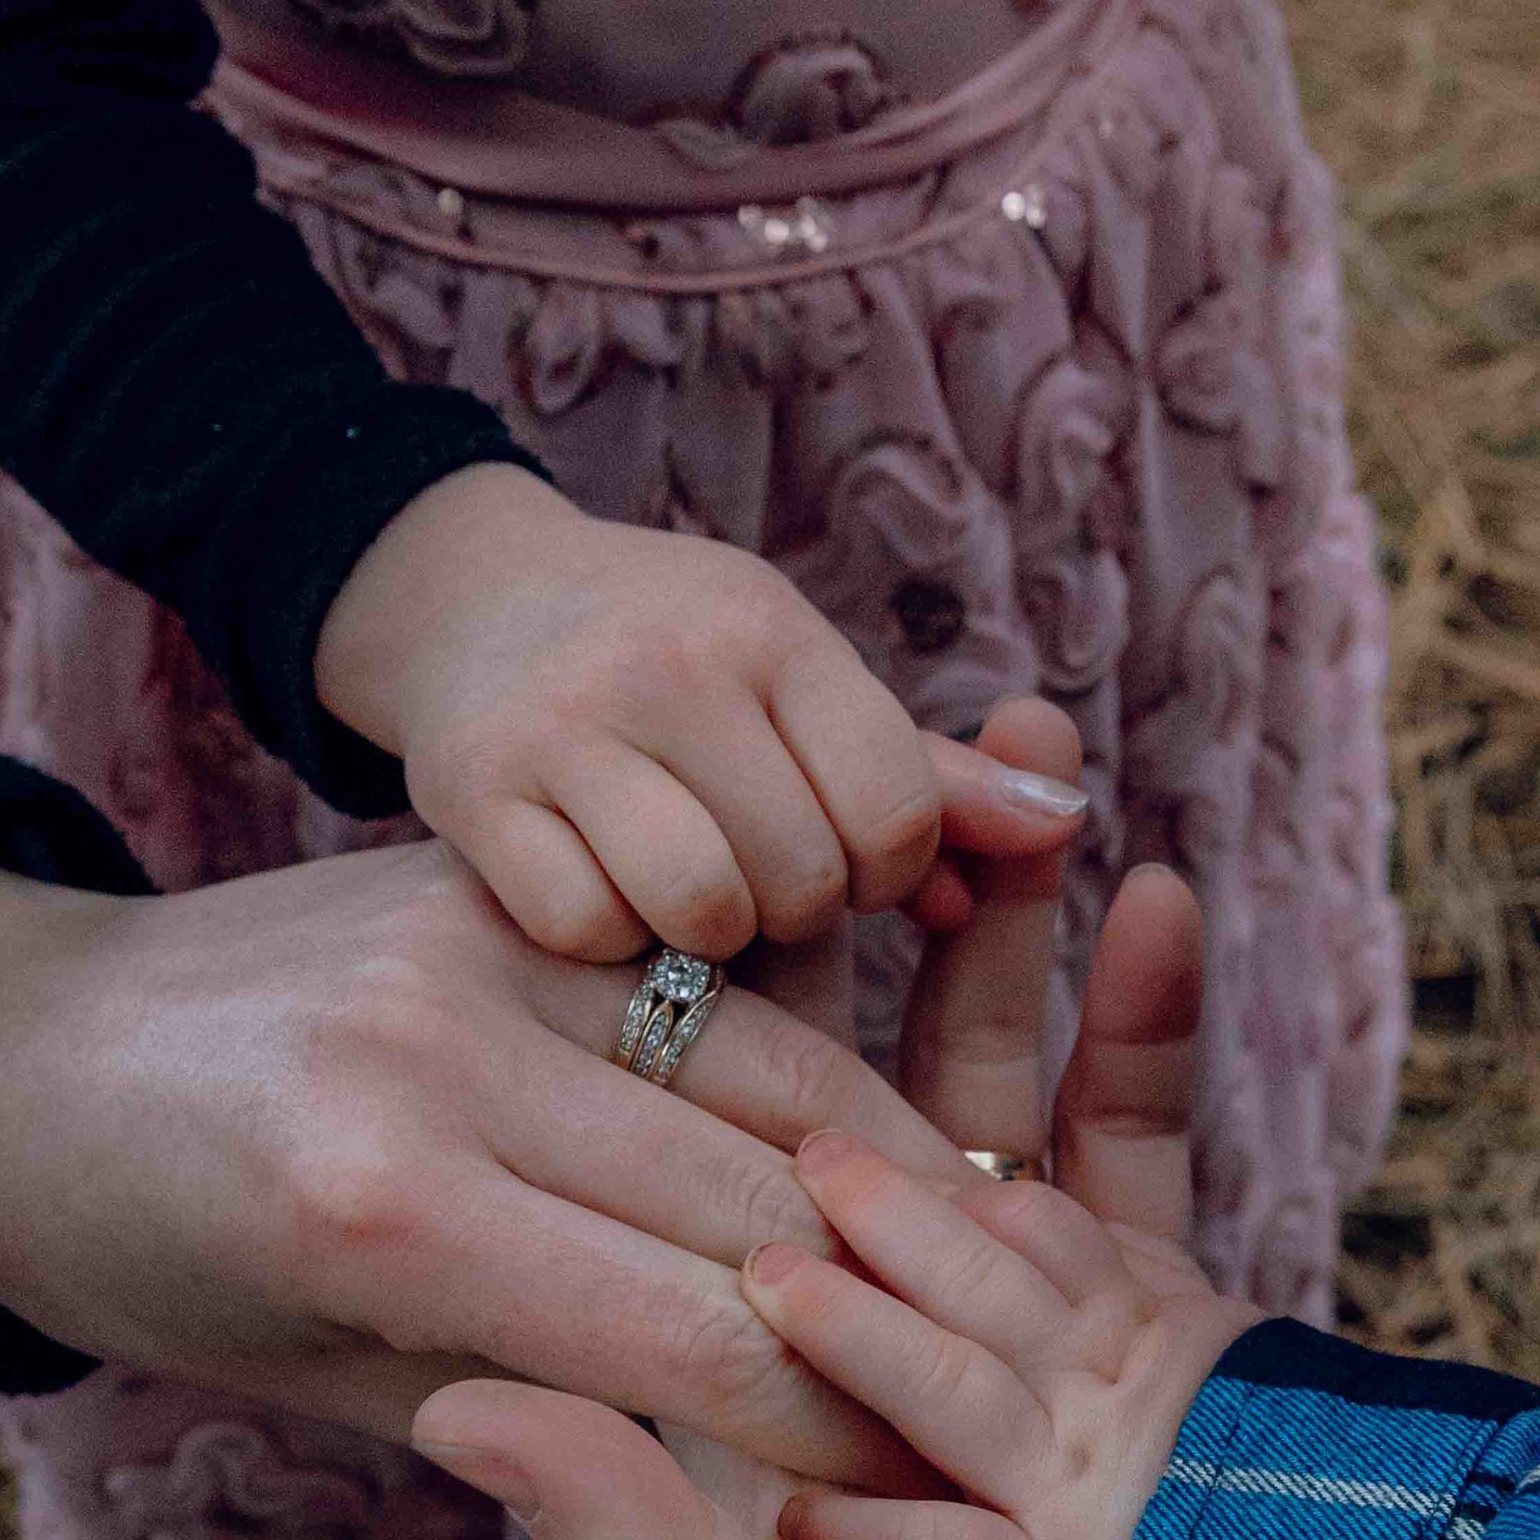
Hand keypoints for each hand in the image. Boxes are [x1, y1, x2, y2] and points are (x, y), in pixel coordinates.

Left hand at [0, 831, 1015, 1478]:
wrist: (18, 1058)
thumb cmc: (160, 1267)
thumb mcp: (333, 1392)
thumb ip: (548, 1418)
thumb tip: (761, 1443)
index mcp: (391, 1220)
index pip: (705, 1338)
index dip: (839, 1428)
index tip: (925, 1491)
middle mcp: (444, 1062)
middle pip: (765, 1198)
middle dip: (895, 1311)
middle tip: (993, 1387)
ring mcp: (480, 947)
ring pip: (774, 1064)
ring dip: (890, 1168)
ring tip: (977, 1260)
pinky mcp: (502, 883)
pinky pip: (714, 974)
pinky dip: (808, 1053)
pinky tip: (880, 1130)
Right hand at [312, 463, 1085, 962]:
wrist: (475, 598)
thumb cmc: (678, 661)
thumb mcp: (801, 681)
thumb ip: (933, 772)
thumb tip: (1065, 828)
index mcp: (774, 630)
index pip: (896, 804)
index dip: (891, 871)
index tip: (850, 865)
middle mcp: (671, 666)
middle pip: (803, 875)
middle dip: (797, 910)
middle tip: (758, 886)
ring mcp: (564, 725)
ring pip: (699, 908)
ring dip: (708, 941)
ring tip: (688, 902)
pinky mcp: (473, 791)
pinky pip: (583, 925)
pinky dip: (604, 942)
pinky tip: (601, 900)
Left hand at [410, 739, 1539, 1539]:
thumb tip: (462, 1404)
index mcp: (739, 1420)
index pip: (694, 1216)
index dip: (691, 1059)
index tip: (672, 913)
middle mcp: (859, 1347)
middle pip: (824, 1099)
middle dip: (844, 935)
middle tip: (815, 767)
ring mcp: (1006, 1317)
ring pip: (978, 1086)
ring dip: (992, 926)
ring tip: (998, 758)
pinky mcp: (1145, 1317)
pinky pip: (1128, 1146)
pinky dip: (1144, 1025)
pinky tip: (1160, 891)